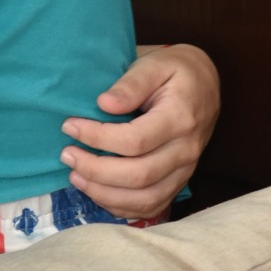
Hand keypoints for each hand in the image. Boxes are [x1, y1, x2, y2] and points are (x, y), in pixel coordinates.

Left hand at [58, 43, 219, 219]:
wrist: (203, 85)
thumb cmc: (173, 71)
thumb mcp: (154, 64)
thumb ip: (130, 83)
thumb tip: (103, 104)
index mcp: (180, 118)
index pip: (135, 140)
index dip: (98, 138)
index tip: (69, 125)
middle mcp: (186, 150)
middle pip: (139, 175)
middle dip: (96, 169)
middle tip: (67, 154)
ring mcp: (185, 170)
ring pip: (146, 198)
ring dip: (105, 193)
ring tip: (75, 177)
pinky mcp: (179, 181)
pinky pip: (152, 206)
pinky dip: (121, 206)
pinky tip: (96, 192)